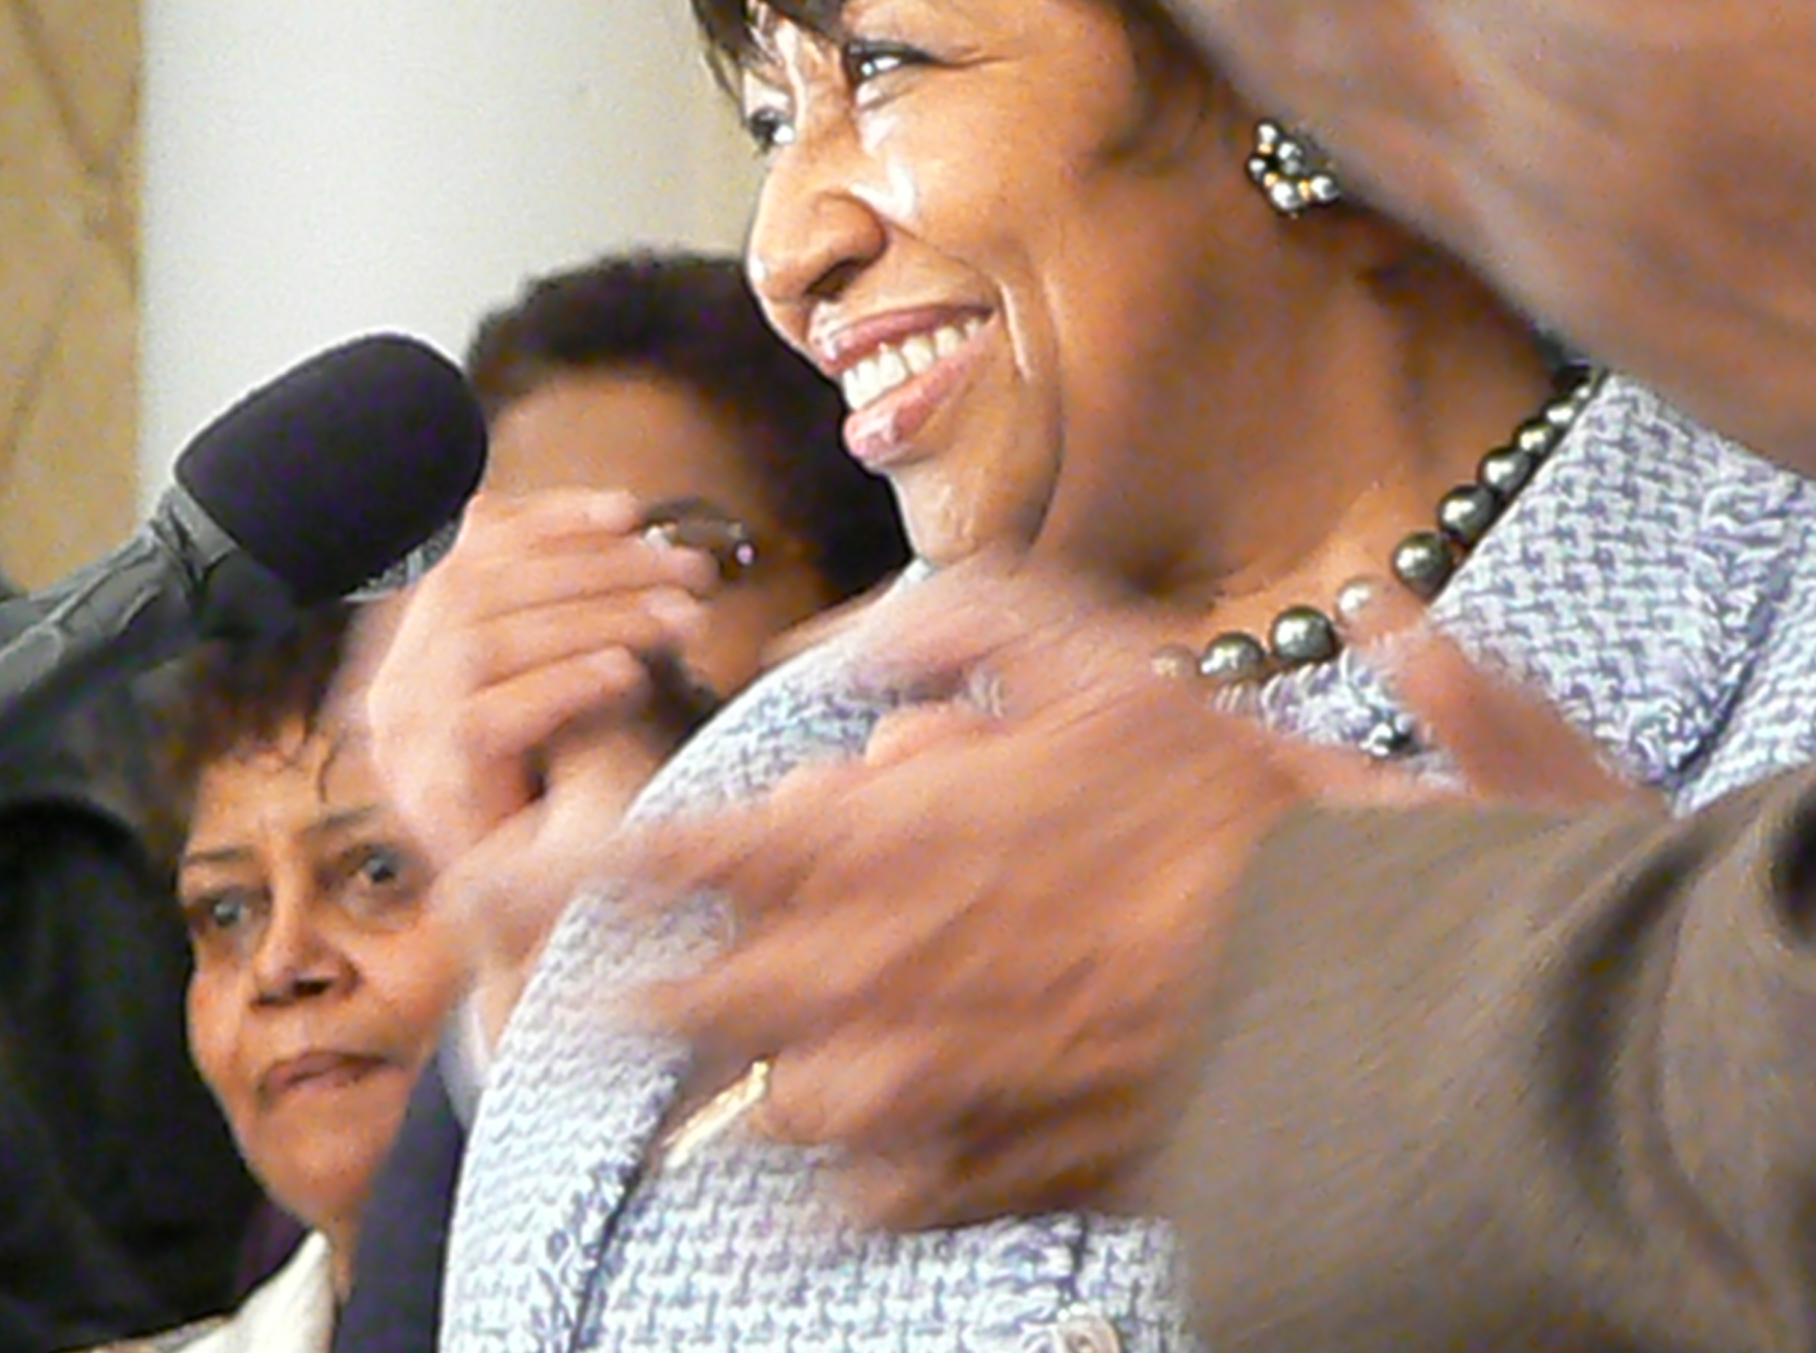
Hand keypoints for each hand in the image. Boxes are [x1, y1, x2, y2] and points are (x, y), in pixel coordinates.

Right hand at [359, 490, 716, 1029]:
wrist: (540, 930)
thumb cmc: (569, 799)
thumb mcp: (573, 682)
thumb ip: (574, 612)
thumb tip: (621, 518)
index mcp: (417, 650)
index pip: (470, 554)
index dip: (551, 522)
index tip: (630, 508)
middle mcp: (392, 688)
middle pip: (480, 586)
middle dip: (596, 566)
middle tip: (688, 569)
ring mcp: (401, 741)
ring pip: (485, 641)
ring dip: (596, 617)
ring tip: (683, 618)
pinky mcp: (426, 789)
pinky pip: (486, 716)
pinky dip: (563, 683)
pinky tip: (629, 674)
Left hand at [615, 563, 1636, 1226]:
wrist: (1330, 985)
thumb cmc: (1210, 810)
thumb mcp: (1088, 653)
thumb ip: (938, 623)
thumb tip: (838, 653)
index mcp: (849, 849)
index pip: (637, 865)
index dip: (542, 868)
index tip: (484, 870)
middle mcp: (839, 987)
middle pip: (652, 1009)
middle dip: (589, 990)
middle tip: (555, 985)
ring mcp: (892, 1105)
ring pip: (752, 1104)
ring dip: (747, 1066)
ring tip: (781, 1034)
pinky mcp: (958, 1186)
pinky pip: (848, 1193)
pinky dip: (844, 1154)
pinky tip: (876, 1116)